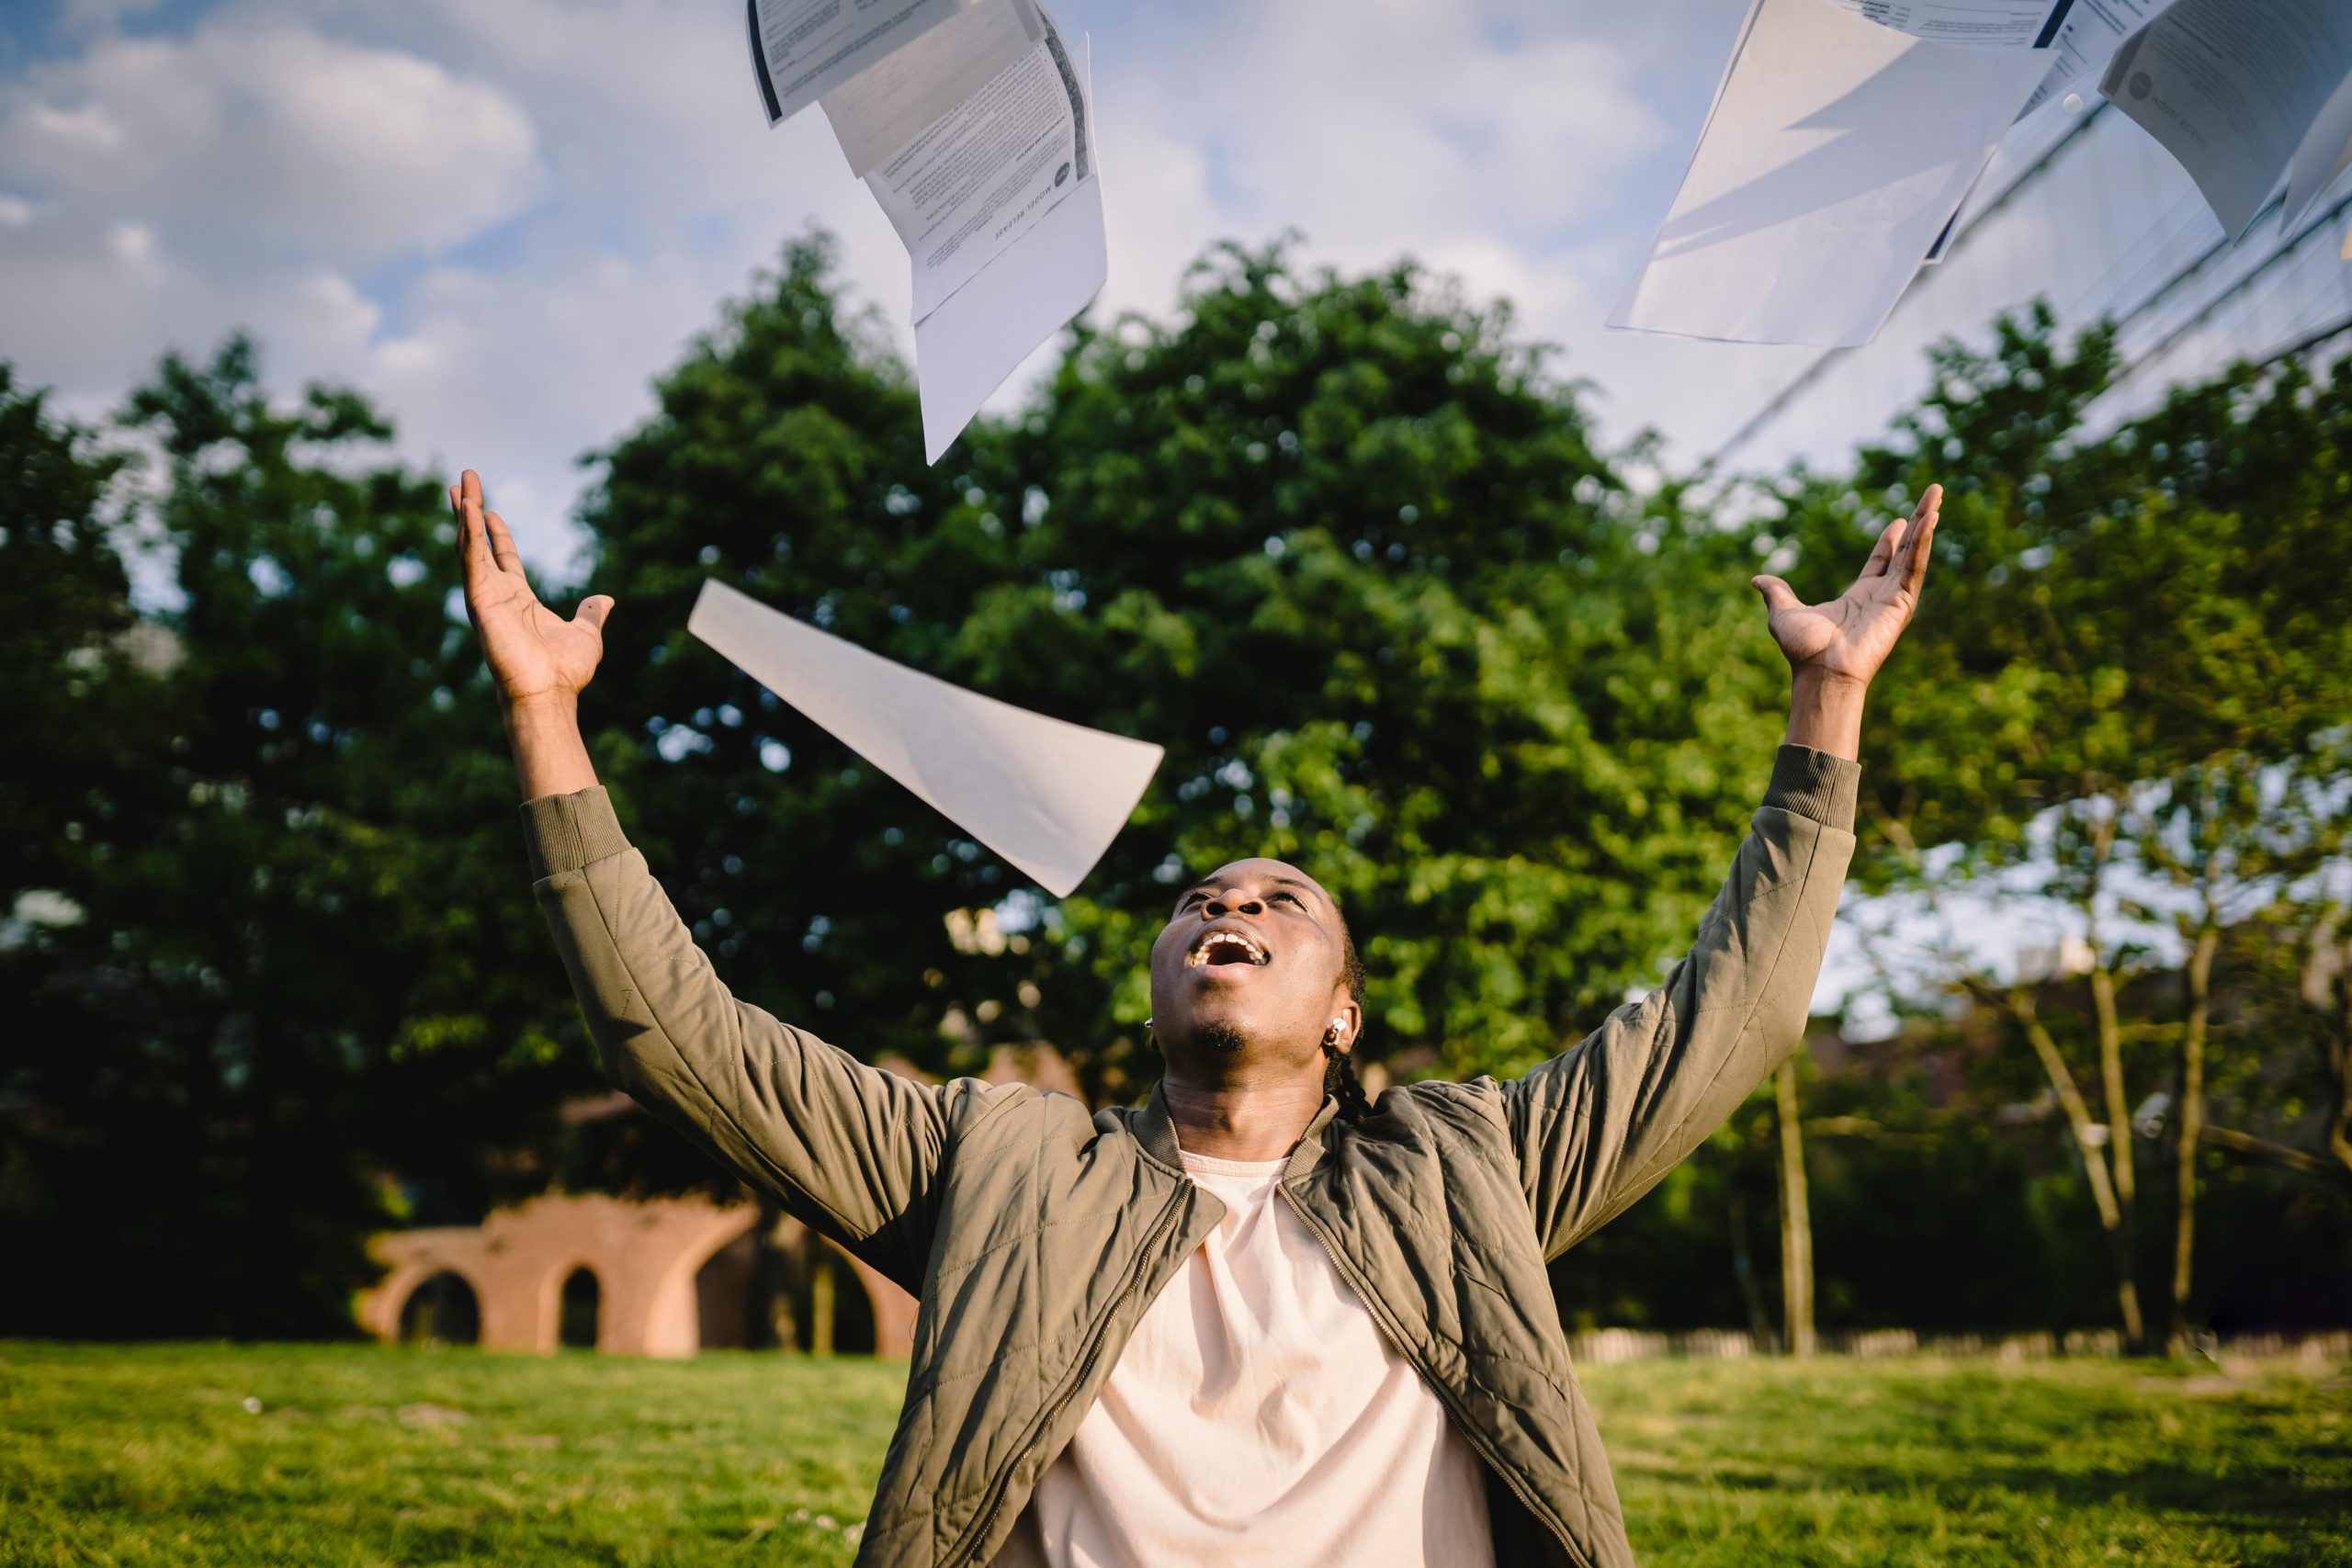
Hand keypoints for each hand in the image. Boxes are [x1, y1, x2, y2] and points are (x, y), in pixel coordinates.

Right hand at [451, 469, 612, 708]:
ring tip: (460, 484)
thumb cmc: (565, 671)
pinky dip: (469, 535)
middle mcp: (498, 594)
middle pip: (478, 544)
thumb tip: (605, 600)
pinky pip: (472, 560)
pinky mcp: (481, 600)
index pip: (502, 557)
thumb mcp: (586, 634)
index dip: (495, 532)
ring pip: (470, 546)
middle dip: (470, 513)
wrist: (550, 692)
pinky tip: (469, 510)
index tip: (489, 508)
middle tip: (461, 483)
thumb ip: (590, 614)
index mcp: (518, 599)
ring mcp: (486, 596)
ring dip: (465, 514)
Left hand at [1751, 483, 1940, 688]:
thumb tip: (1757, 580)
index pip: (1880, 562)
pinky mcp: (1902, 602)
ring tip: (1937, 496)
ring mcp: (1894, 598)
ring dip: (1926, 523)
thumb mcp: (1784, 613)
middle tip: (1932, 496)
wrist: (1820, 669)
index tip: (1899, 521)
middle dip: (1918, 522)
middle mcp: (1880, 596)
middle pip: (1904, 551)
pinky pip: (1914, 565)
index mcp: (1858, 598)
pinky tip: (1929, 519)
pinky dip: (1922, 542)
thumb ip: (1777, 593)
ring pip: (1914, 553)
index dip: (1890, 541)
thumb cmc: (1804, 649)